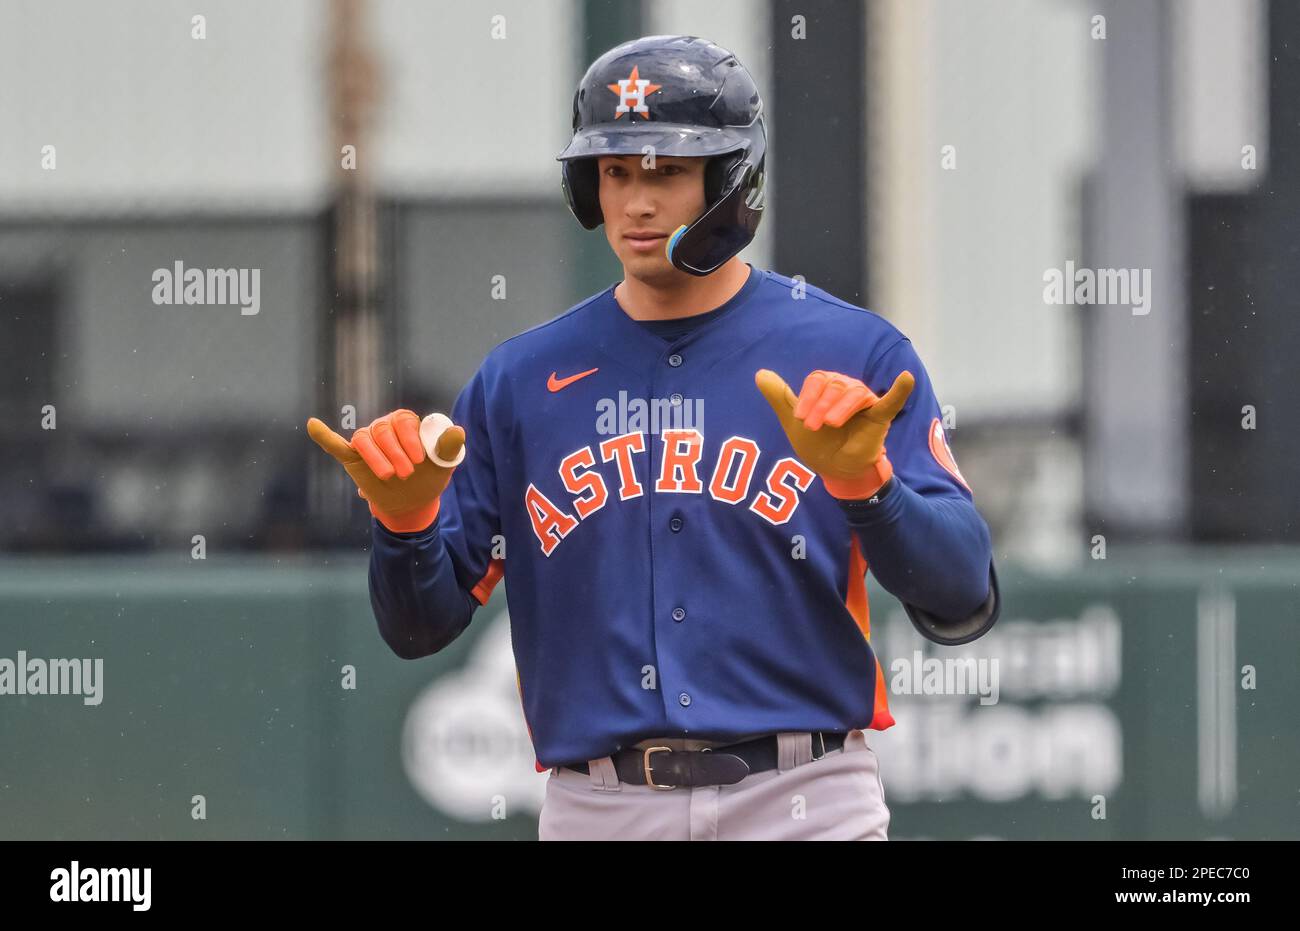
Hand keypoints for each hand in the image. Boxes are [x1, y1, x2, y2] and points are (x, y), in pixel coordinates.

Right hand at [307, 409, 465, 532]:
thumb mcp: (443, 465)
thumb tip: (458, 430)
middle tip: (406, 474)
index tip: (419, 460)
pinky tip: (313, 425)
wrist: (413, 501)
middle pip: (382, 429)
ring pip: (363, 439)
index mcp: (407, 423)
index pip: (403, 420)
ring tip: (388, 475)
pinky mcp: (353, 457)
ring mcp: (368, 441)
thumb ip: (448, 447)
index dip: (409, 439)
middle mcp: (385, 427)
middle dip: (394, 452)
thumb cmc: (429, 477)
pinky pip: (336, 444)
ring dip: (375, 457)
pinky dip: (324, 436)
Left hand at [754, 368, 913, 498]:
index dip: (807, 397)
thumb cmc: (817, 443)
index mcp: (827, 387)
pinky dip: (900, 390)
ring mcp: (865, 401)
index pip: (818, 380)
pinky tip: (907, 378)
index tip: (800, 418)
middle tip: (814, 427)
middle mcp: (847, 389)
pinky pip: (891, 401)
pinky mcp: (880, 416)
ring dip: (840, 408)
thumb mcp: (794, 420)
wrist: (835, 470)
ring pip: (854, 392)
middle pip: (836, 384)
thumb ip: (780, 397)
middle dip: (821, 405)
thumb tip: (760, 373)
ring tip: (832, 425)